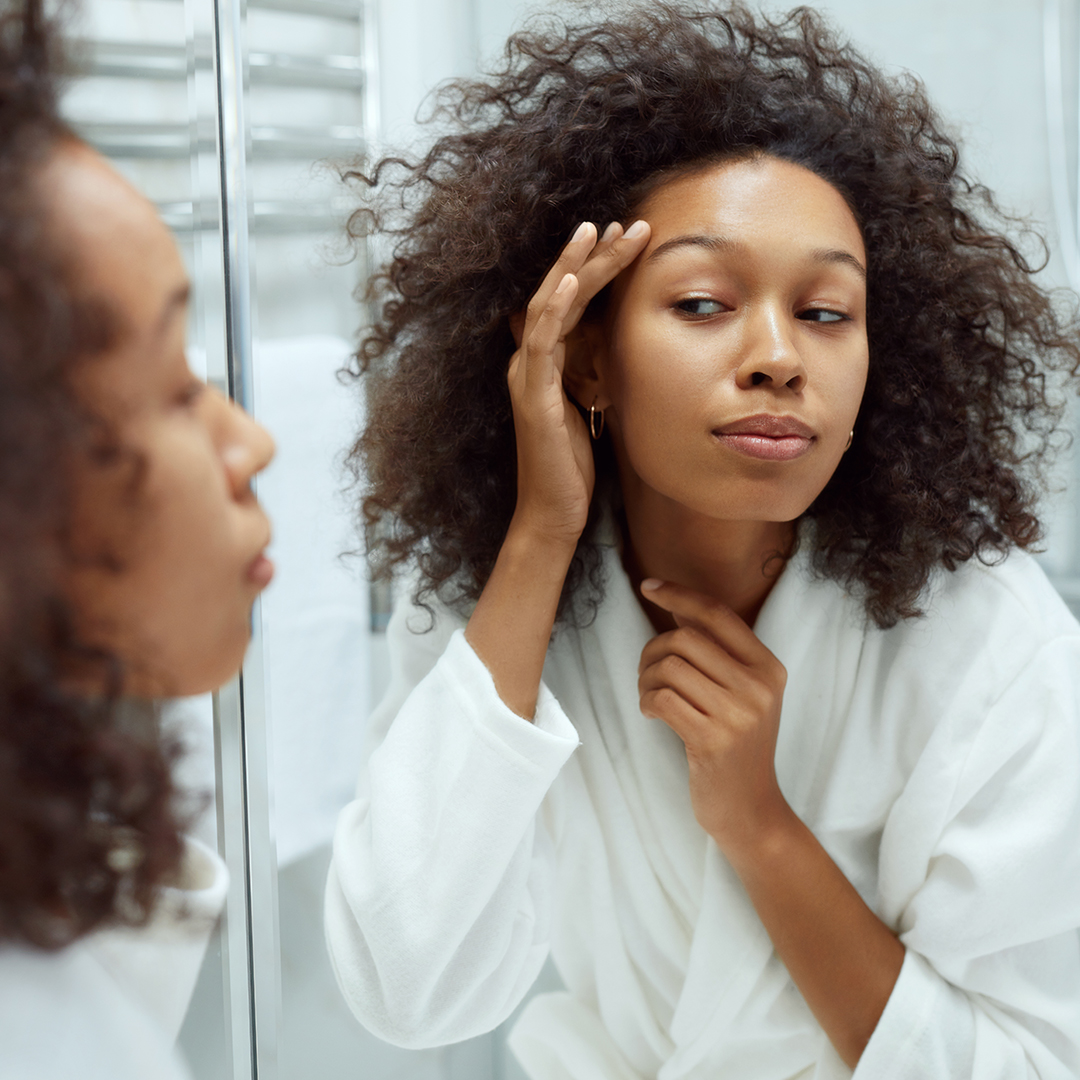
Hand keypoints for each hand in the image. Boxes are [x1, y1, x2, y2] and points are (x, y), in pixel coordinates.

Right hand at [506, 219, 649, 546]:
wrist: (554, 514)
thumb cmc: (573, 468)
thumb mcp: (593, 410)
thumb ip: (597, 375)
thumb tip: (622, 348)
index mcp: (546, 364)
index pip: (569, 302)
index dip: (594, 267)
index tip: (624, 237)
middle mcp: (530, 362)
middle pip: (558, 292)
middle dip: (591, 254)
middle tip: (623, 221)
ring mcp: (528, 377)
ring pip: (549, 305)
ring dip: (575, 266)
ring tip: (599, 230)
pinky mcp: (533, 396)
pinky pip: (541, 342)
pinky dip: (555, 308)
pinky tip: (572, 280)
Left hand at [637, 579, 788, 853]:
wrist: (750, 809)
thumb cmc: (736, 745)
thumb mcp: (740, 693)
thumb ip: (715, 650)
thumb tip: (678, 606)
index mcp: (769, 667)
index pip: (717, 613)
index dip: (679, 594)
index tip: (648, 585)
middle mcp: (759, 686)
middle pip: (684, 638)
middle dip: (652, 652)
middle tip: (648, 676)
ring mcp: (739, 715)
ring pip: (668, 667)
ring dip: (646, 681)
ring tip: (652, 698)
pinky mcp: (714, 741)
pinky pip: (662, 699)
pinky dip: (648, 703)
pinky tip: (654, 715)